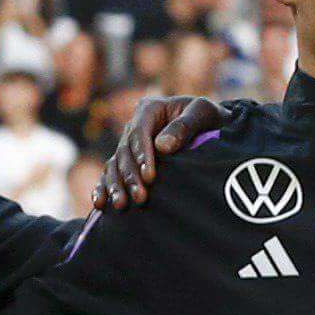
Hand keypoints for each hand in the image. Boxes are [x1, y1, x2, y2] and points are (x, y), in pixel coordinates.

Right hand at [100, 90, 226, 204]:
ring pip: (115, 165)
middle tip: (140, 198)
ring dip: (116, 186)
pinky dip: (103, 188)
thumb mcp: (203, 113)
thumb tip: (162, 146)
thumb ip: (184, 126)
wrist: (213, 128)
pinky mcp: (127, 161)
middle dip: (131, 177)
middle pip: (124, 152)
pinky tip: (100, 204)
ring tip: (121, 205)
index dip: (142, 155)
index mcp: (150, 109)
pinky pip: (110, 174)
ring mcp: (129, 145)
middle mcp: (134, 126)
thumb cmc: (209, 118)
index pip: (139, 133)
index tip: (150, 177)